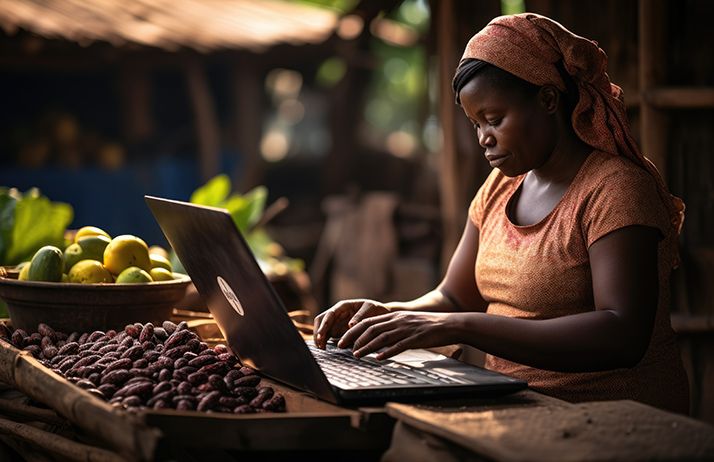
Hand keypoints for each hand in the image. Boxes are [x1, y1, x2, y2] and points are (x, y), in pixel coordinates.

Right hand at [313, 299, 389, 348]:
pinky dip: (325, 341)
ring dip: (320, 338)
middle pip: (321, 321)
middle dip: (318, 332)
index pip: (329, 315)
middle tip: (320, 345)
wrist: (381, 314)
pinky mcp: (339, 330)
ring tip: (322, 349)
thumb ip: (360, 316)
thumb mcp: (370, 308)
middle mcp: (338, 313)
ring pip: (323, 329)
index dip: (323, 325)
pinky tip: (325, 349)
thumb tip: (350, 325)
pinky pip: (329, 335)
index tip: (321, 336)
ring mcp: (337, 322)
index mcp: (343, 306)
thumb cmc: (376, 309)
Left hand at [339, 311, 454, 359]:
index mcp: (395, 316)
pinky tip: (379, 358)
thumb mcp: (408, 323)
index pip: (369, 322)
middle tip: (343, 347)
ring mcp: (407, 329)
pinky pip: (399, 346)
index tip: (343, 339)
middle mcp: (398, 321)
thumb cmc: (429, 326)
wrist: (450, 324)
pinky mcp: (416, 338)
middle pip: (371, 328)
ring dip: (367, 347)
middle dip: (355, 338)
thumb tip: (380, 340)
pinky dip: (388, 352)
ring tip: (356, 355)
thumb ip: (394, 328)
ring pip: (382, 337)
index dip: (354, 330)